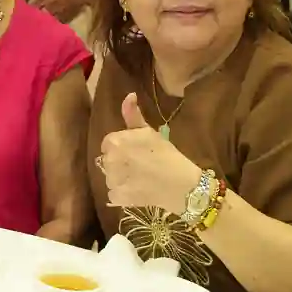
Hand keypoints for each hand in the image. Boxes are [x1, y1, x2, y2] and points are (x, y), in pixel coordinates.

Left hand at [96, 94, 202, 215]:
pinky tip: (139, 191)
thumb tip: (129, 94)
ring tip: (141, 180)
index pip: (108, 143)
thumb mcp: (150, 132)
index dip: (122, 148)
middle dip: (120, 162)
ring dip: (121, 179)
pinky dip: (124, 194)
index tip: (136, 152)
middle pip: (108, 160)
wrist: (183, 186)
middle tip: (141, 166)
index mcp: (115, 141)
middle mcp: (109, 160)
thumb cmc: (168, 156)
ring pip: (110, 177)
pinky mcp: (117, 197)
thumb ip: (133, 114)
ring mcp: (112, 180)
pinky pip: (114, 194)